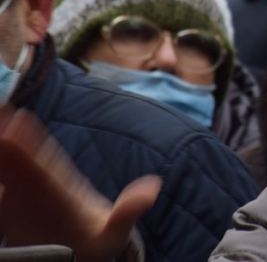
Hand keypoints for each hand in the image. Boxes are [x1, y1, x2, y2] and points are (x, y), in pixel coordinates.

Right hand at [0, 106, 161, 261]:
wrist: (84, 255)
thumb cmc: (98, 242)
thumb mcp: (114, 231)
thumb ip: (128, 211)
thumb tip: (152, 190)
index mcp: (63, 185)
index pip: (45, 159)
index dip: (31, 141)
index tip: (19, 119)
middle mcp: (40, 184)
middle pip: (18, 158)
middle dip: (6, 138)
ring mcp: (22, 196)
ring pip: (5, 169)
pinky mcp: (10, 211)